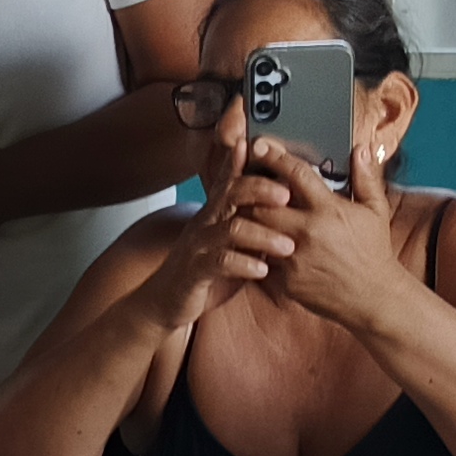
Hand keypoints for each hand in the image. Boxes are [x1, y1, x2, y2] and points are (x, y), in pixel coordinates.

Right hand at [147, 174, 286, 329]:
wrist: (166, 301)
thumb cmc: (206, 269)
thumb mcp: (231, 241)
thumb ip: (253, 223)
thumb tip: (288, 206)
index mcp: (215, 211)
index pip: (233, 179)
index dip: (248, 161)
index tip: (275, 154)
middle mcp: (205, 222)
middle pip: (231, 193)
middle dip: (261, 190)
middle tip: (288, 195)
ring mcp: (197, 245)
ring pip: (231, 229)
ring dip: (264, 236)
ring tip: (289, 247)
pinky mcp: (194, 271)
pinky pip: (220, 262)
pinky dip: (244, 265)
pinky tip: (264, 271)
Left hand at [238, 130, 403, 333]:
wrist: (372, 297)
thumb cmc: (373, 251)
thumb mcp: (376, 211)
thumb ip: (365, 178)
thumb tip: (359, 149)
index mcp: (328, 210)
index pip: (296, 174)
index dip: (275, 156)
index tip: (260, 145)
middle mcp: (308, 232)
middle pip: (264, 203)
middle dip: (253, 192)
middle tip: (246, 183)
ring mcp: (294, 259)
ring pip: (256, 232)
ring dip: (249, 220)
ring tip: (244, 210)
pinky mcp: (286, 282)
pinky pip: (260, 261)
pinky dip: (254, 250)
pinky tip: (254, 242)